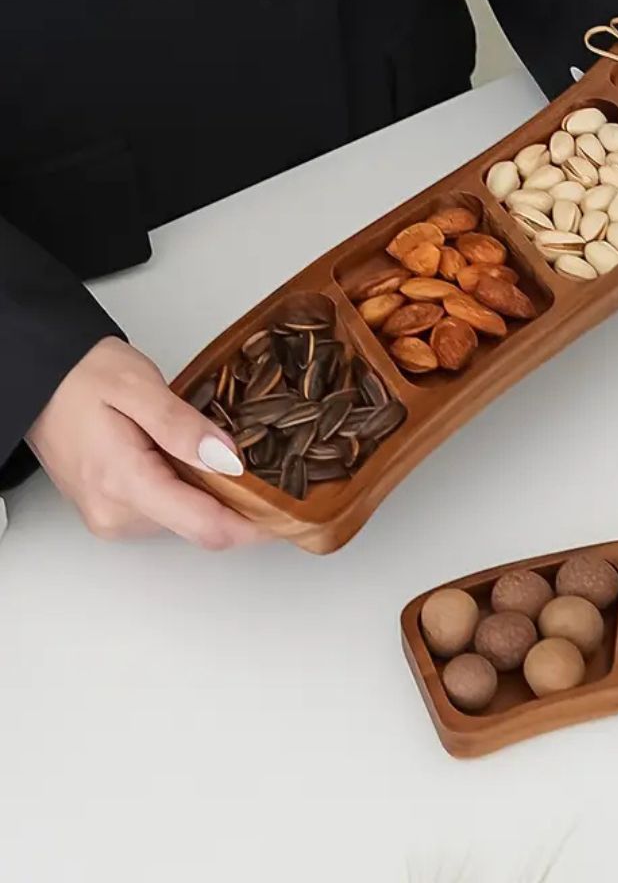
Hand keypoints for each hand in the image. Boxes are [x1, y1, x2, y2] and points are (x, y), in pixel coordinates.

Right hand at [27, 337, 262, 548]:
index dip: (258, 525)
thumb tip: (228, 459)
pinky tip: (199, 459)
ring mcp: (112, 517)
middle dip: (242, 504)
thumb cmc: (79, 376)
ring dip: (215, 494)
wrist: (36, 378)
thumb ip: (182, 426)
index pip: (208, 528)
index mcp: (125, 485)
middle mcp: (117, 515)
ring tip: (228, 453)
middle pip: (203, 526)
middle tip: (274, 468)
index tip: (295, 512)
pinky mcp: (113, 511)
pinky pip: (168, 510)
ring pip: (188, 520)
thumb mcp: (138, 387)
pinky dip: (192, 489)